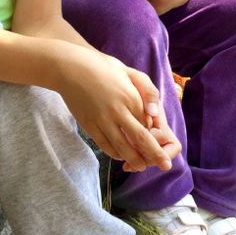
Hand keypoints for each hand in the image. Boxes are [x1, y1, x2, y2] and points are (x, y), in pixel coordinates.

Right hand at [57, 48, 180, 171]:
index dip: (157, 136)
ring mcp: (102, 120)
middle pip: (140, 139)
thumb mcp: (130, 72)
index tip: (164, 145)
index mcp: (131, 97)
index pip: (149, 123)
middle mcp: (118, 111)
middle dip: (154, 155)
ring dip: (134, 159)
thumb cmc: (103, 67)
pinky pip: (104, 145)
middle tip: (165, 166)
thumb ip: (148, 91)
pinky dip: (114, 154)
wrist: (70, 68)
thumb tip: (155, 115)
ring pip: (121, 146)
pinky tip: (121, 156)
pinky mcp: (88, 125)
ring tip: (142, 166)